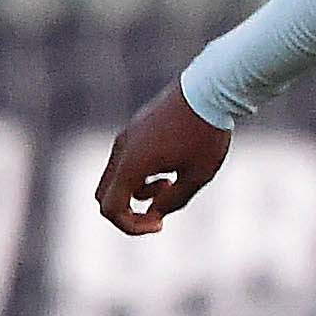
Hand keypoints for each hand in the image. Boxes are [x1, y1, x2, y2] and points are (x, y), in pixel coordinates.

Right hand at [93, 83, 232, 234]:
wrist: (210, 89)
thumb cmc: (206, 133)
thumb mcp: (197, 176)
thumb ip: (173, 201)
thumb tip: (154, 214)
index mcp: (132, 163)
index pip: (109, 208)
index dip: (130, 226)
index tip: (159, 225)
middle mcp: (122, 149)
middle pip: (104, 195)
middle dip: (129, 211)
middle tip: (160, 210)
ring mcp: (126, 137)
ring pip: (116, 178)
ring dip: (138, 191)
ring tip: (171, 183)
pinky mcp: (135, 129)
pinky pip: (126, 161)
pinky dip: (141, 175)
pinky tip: (170, 168)